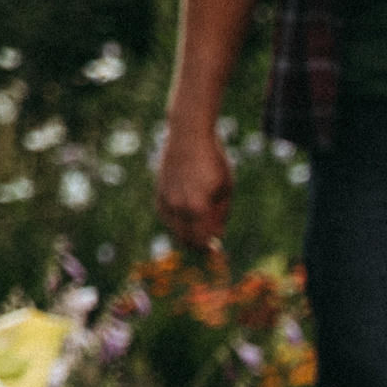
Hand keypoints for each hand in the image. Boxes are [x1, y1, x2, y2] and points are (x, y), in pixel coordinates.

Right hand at [155, 118, 234, 253]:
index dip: (209, 249)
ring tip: (200, 231)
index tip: (216, 251)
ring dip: (186, 234)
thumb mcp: (226, 188)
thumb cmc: (213, 160)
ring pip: (174, 228)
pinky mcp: (159, 191)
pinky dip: (175, 222)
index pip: (201, 241)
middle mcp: (178, 206)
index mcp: (197, 207)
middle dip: (198, 245)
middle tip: (208, 246)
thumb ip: (221, 215)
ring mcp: (166, 198)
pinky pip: (166, 215)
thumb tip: (217, 236)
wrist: (188, 135)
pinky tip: (186, 219)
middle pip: (186, 239)